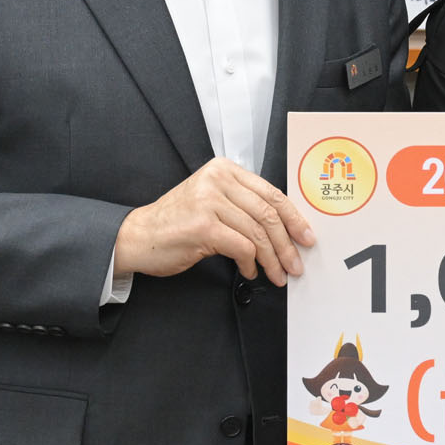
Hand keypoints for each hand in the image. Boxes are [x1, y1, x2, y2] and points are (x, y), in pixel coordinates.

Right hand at [114, 157, 315, 285]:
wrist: (137, 237)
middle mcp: (217, 180)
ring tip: (278, 274)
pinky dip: (251, 263)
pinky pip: (242, 247)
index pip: (271, 193)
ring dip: (272, 259)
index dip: (294, 218)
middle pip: (268, 213)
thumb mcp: (212, 201)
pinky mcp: (203, 226)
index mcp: (224, 170)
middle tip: (296, 264)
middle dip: (287, 243)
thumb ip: (243, 205)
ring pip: (258, 232)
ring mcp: (209, 201)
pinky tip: (250, 271)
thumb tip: (284, 228)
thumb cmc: (177, 223)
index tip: (306, 236)